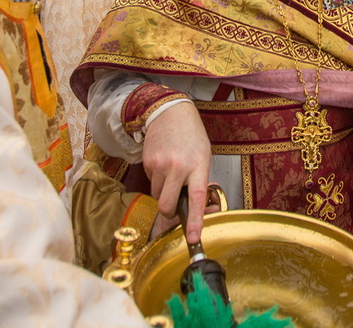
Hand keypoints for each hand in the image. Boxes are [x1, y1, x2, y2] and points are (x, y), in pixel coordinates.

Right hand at [143, 101, 212, 244]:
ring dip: (164, 193)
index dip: (195, 220)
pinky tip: (163, 164)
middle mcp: (179, 167)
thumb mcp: (204, 156)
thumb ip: (200, 180)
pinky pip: (151, 183)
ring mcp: (161, 165)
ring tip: (172, 173)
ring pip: (158, 196)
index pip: (197, 197)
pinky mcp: (148, 163)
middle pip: (167, 205)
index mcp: (199, 165)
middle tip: (174, 206)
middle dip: (169, 213)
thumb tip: (198, 207)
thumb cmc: (191, 136)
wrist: (169, 113)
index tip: (193, 238)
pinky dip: (157, 180)